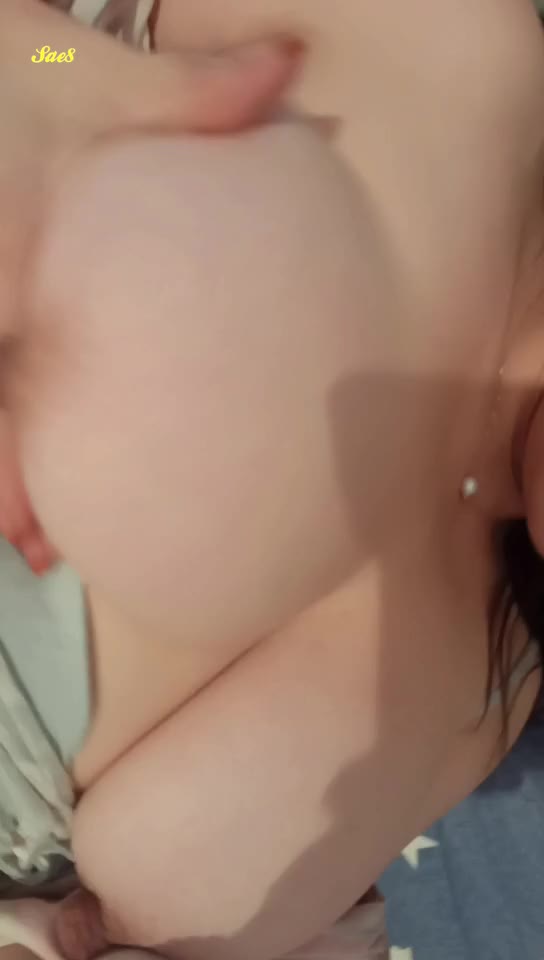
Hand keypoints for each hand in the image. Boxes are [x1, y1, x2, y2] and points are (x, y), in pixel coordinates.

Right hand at [0, 0, 300, 571]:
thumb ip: (181, 90)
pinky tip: (11, 479)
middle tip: (44, 556)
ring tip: (27, 541)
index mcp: (2, 266)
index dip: (1, 466)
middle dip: (1, 489)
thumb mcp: (78, 76)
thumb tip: (287, 67)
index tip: (28, 534)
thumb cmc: (1, 77)